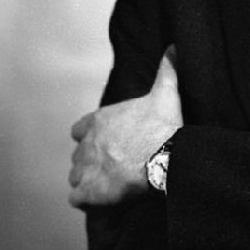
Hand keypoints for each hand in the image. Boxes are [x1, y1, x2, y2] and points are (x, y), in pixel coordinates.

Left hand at [68, 47, 182, 208]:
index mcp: (99, 121)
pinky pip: (76, 198)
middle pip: (78, 155)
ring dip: (86, 181)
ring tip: (104, 188)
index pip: (79, 130)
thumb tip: (174, 47)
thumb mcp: (165, 94)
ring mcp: (86, 168)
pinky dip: (84, 200)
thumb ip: (166, 70)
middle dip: (89, 162)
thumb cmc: (163, 126)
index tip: (105, 144)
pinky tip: (97, 202)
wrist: (166, 157)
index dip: (89, 138)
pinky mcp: (89, 191)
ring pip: (75, 176)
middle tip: (110, 169)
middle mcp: (87, 143)